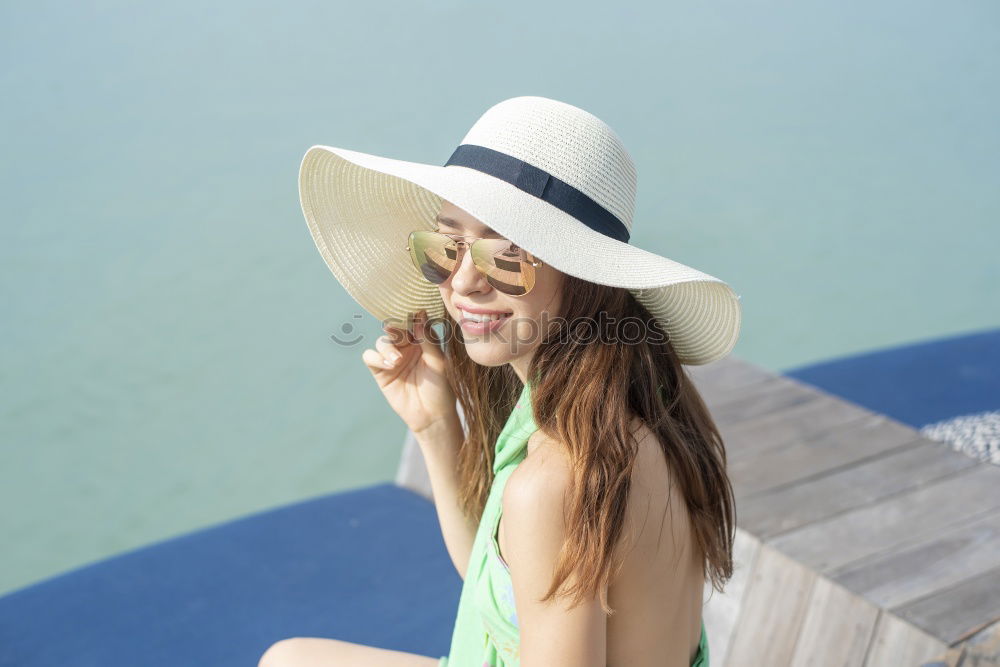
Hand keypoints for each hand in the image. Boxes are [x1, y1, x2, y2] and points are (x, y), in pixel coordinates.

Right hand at [362, 309, 458, 434]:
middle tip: (394, 331)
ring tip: (396, 361)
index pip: (412, 323)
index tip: (410, 314)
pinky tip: (389, 365)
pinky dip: (376, 357)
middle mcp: (406, 348)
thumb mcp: (438, 361)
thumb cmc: (440, 388)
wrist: (431, 415)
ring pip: (381, 341)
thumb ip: (427, 338)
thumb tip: (419, 313)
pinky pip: (370, 357)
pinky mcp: (381, 372)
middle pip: (394, 329)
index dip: (409, 317)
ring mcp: (392, 359)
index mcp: (422, 342)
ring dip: (387, 348)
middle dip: (394, 330)